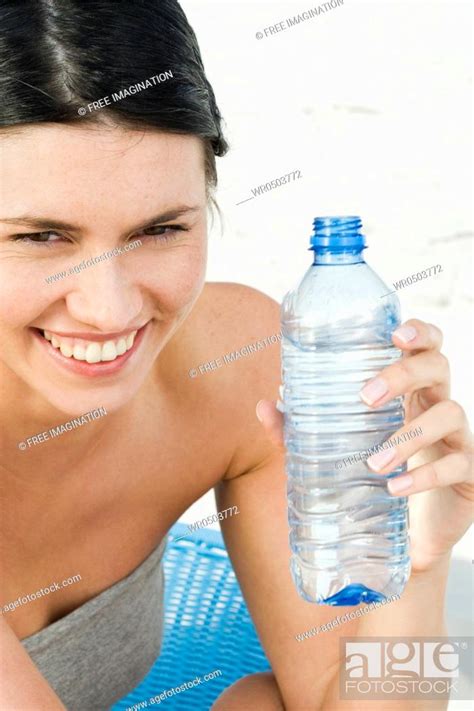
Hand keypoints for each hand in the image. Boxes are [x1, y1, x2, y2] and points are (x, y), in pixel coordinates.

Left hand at [256, 319, 473, 574]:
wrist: (405, 535)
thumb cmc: (370, 477)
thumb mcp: (332, 450)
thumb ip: (298, 430)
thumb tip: (264, 406)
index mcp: (409, 390)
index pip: (425, 346)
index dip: (419, 331)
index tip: (395, 334)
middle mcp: (436, 404)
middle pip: (437, 366)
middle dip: (403, 374)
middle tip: (365, 396)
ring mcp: (457, 438)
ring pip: (449, 414)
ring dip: (409, 434)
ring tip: (374, 462)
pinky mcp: (468, 473)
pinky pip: (456, 463)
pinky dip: (424, 476)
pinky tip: (395, 488)